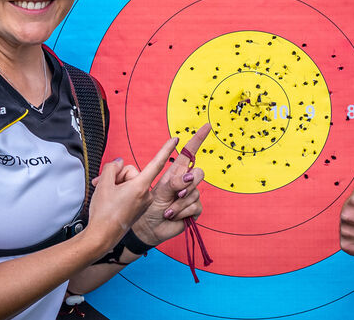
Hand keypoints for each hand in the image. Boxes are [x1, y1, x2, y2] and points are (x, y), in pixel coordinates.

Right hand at [86, 137, 177, 248]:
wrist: (101, 237)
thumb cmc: (103, 212)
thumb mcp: (103, 184)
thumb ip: (112, 167)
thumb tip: (119, 164)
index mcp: (140, 187)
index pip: (156, 163)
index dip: (166, 149)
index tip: (176, 139)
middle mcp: (145, 194)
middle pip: (133, 173)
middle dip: (118, 176)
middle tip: (102, 184)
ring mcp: (143, 203)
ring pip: (131, 183)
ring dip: (117, 185)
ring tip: (104, 195)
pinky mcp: (139, 209)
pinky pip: (131, 193)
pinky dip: (121, 193)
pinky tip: (110, 201)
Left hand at [131, 124, 210, 245]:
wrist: (147, 227)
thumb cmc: (147, 206)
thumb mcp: (157, 190)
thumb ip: (172, 182)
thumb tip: (188, 177)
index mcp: (174, 172)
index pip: (189, 152)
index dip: (198, 139)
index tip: (207, 126)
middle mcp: (185, 182)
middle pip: (198, 173)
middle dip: (188, 183)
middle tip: (175, 192)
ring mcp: (190, 196)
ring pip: (194, 193)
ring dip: (178, 203)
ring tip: (167, 210)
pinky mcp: (193, 210)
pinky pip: (194, 206)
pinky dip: (181, 212)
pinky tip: (172, 216)